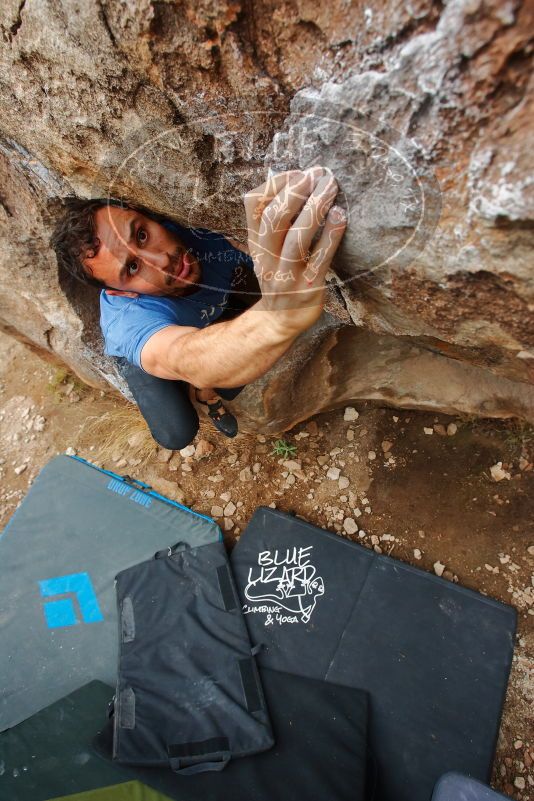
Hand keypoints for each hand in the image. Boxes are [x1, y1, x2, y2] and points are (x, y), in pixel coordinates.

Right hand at [243, 166, 346, 333]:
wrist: (279, 322)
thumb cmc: (280, 276)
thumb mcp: (267, 249)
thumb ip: (274, 222)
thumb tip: (289, 179)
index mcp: (256, 244)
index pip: (254, 205)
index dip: (276, 183)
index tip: (299, 172)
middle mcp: (267, 259)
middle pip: (274, 218)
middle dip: (297, 191)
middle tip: (319, 174)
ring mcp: (286, 276)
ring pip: (296, 239)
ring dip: (315, 208)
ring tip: (330, 188)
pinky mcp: (308, 289)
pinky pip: (320, 259)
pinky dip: (331, 235)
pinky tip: (340, 216)